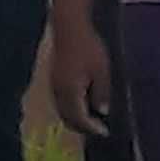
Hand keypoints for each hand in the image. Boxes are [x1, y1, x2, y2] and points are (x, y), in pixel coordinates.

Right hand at [49, 18, 112, 139]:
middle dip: (82, 127)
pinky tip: (82, 104)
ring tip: (92, 119)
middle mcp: (59, 92)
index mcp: (71, 91)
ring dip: (75, 119)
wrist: (69, 28)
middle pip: (67, 118)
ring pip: (62, 111)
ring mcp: (54, 85)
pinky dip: (70, 110)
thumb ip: (102, 93)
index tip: (105, 132)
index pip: (79, 118)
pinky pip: (60, 102)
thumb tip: (102, 112)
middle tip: (99, 129)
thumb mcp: (102, 71)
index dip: (92, 128)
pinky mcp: (54, 79)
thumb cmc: (89, 48)